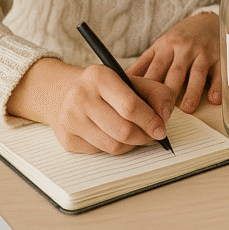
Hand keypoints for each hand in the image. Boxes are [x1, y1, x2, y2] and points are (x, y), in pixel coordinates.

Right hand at [51, 64, 174, 153]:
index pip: (130, 106)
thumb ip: (155, 92)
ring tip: (136, 136)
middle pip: (122, 130)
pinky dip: (113, 148)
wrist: (63, 91)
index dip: (150, 121)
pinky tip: (115, 136)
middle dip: (144, 137)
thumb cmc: (104, 87)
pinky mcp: (66, 138)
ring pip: (112, 146)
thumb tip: (165, 115)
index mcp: (100, 77)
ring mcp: (70, 119)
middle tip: (152, 135)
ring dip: (131, 145)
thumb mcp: (130, 80)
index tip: (161, 129)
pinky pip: (99, 152)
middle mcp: (81, 96)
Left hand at [128, 12, 221, 112]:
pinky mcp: (220, 56)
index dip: (147, 90)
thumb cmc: (180, 38)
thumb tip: (122, 82)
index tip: (142, 108)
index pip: (154, 70)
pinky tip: (214, 99)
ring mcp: (203, 53)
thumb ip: (144, 64)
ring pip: (197, 74)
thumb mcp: (159, 46)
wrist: (206, 20)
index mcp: (165, 47)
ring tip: (186, 109)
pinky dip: (217, 86)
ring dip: (191, 92)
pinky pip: (220, 72)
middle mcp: (184, 49)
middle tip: (162, 115)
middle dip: (168, 94)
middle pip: (175, 73)